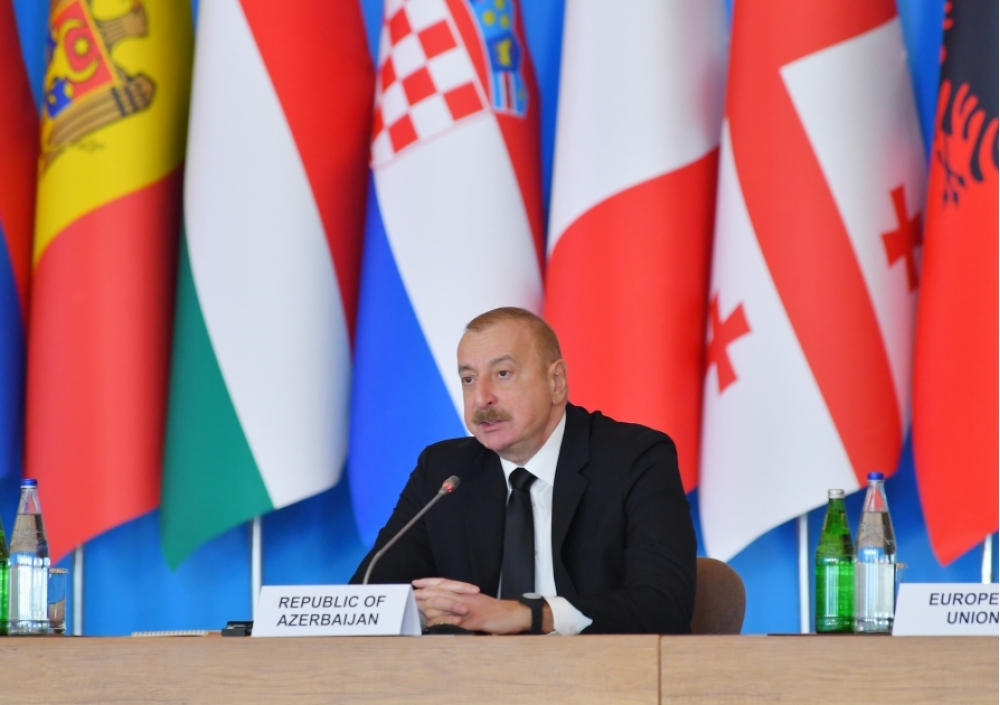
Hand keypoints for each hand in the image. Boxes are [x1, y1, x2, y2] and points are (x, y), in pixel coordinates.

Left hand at [412, 578, 533, 633]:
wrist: (512, 614)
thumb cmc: (494, 611)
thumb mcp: (475, 603)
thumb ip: (460, 603)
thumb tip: (443, 607)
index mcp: (466, 592)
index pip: (445, 583)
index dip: (430, 582)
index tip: (416, 583)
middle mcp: (466, 597)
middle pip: (443, 592)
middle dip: (425, 593)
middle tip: (411, 594)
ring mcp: (470, 608)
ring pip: (448, 604)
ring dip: (432, 605)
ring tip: (419, 606)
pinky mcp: (475, 620)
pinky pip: (458, 621)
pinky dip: (445, 621)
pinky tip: (435, 623)